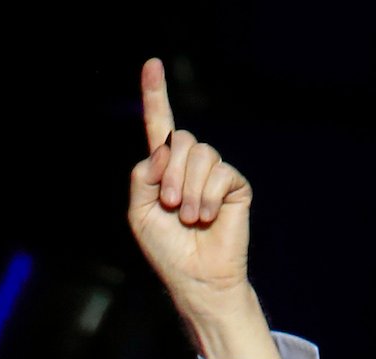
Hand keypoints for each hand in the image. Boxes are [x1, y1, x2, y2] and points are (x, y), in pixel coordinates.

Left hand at [127, 57, 281, 358]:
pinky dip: (209, 197)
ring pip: (201, 154)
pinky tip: (207, 218)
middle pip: (179, 139)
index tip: (152, 63)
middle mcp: (189, 166)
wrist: (195, 277)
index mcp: (163, 169)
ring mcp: (214, 174)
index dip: (155, 94)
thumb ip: (142, 175)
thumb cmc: (166, 250)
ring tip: (190, 218)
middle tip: (170, 206)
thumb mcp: (139, 212)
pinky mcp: (235, 185)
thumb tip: (164, 150)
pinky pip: (221, 172)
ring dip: (189, 190)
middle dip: (170, 173)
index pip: (159, 127)